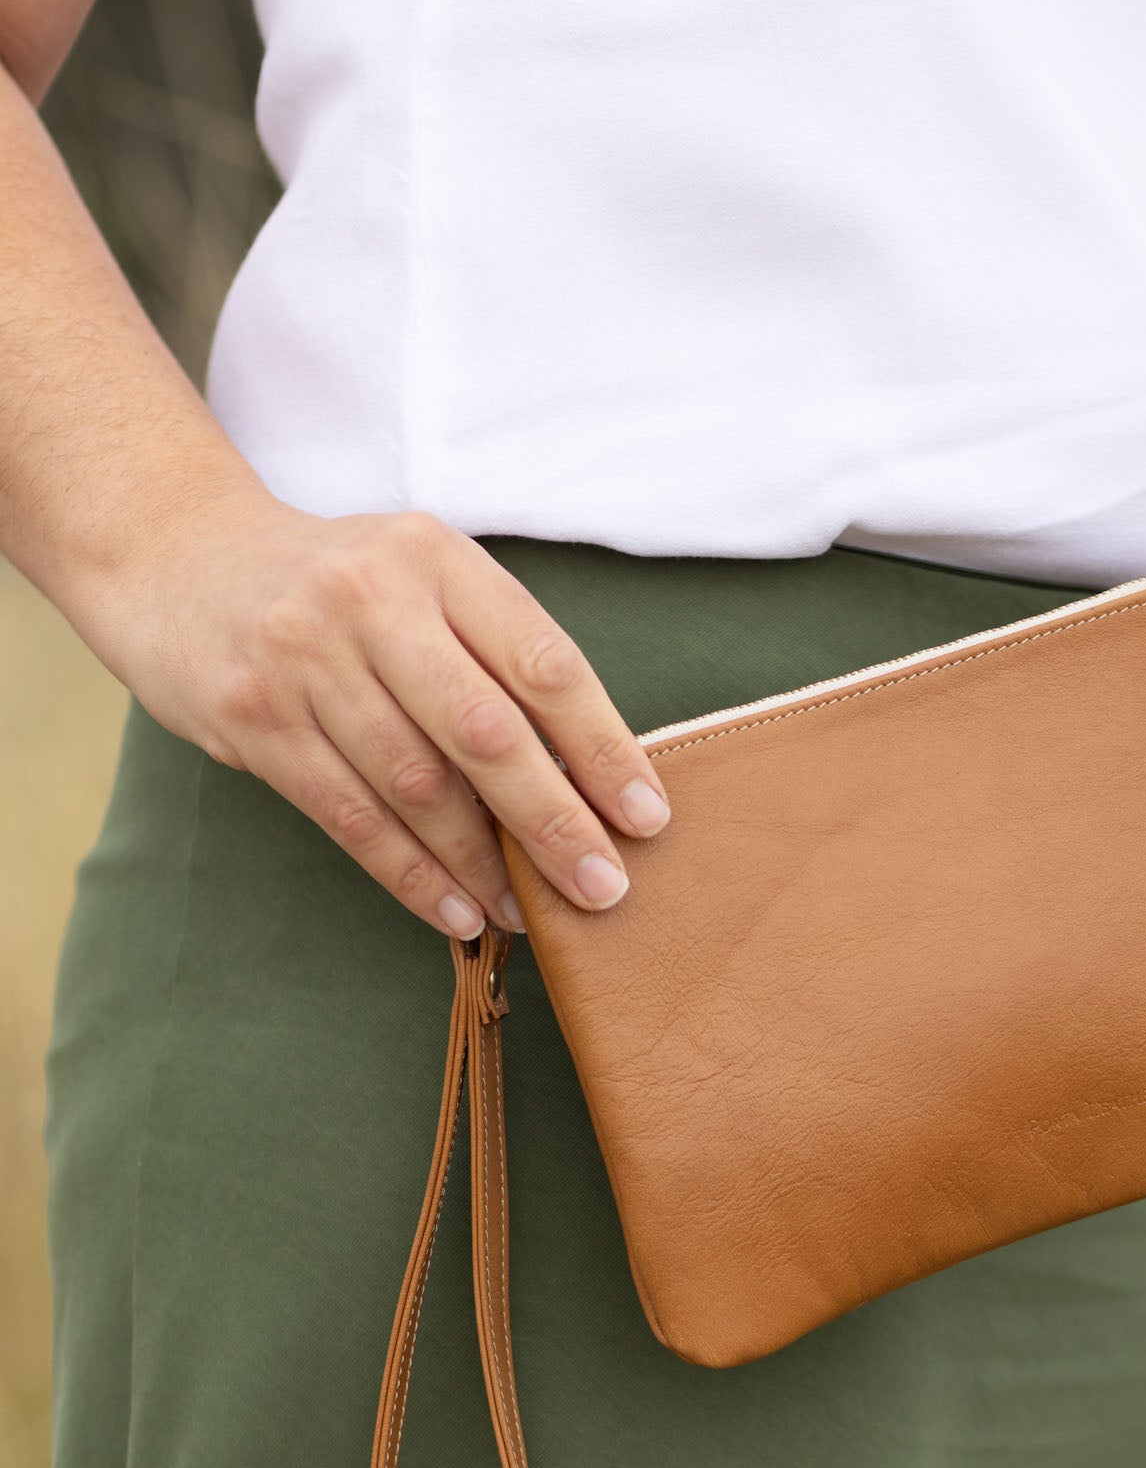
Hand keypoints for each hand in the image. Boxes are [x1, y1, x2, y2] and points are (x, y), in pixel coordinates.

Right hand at [104, 495, 671, 936]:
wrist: (176, 554)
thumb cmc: (341, 585)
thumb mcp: (424, 579)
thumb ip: (497, 655)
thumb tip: (592, 778)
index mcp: (438, 560)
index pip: (544, 665)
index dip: (604, 749)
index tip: (647, 817)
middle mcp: (371, 601)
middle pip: (486, 733)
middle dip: (554, 822)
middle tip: (605, 887)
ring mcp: (305, 660)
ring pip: (418, 786)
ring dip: (483, 864)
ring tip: (531, 912)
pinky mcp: (254, 718)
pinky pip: (351, 817)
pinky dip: (413, 875)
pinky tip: (458, 912)